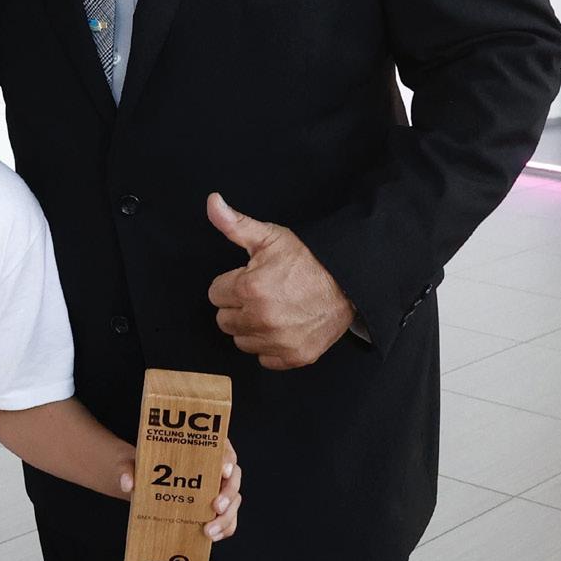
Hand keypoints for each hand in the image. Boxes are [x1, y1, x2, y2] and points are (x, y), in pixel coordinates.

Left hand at [116, 440, 242, 539]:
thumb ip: (127, 469)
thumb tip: (127, 483)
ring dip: (227, 516)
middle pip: (233, 477)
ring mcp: (216, 490)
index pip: (222, 447)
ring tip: (209, 530)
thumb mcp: (130, 464)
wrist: (140, 485)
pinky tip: (211, 537)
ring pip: (233, 501)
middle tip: (216, 506)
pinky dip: (224, 529)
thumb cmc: (141, 468)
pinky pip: (228, 520)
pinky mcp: (213, 510)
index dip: (227, 457)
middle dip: (228, 492)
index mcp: (200, 448)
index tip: (223, 469)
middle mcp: (213, 468)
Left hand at [207, 192, 353, 369]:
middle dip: (237, 306)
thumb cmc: (308, 259)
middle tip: (261, 294)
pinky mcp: (294, 357)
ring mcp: (278, 341)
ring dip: (251, 327)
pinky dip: (270, 346)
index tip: (249, 279)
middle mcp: (261, 319)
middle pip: (224, 320)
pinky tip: (283, 327)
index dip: (231, 284)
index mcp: (249, 288)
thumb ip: (235, 224)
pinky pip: (264, 359)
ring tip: (273, 309)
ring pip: (242, 341)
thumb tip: (212, 202)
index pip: (215, 295)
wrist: (349, 281)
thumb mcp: (270, 237)